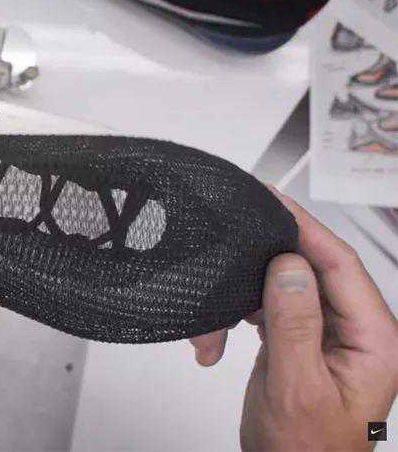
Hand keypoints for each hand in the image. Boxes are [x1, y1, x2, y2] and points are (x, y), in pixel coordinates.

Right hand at [193, 188, 397, 449]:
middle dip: (266, 264)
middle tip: (239, 240)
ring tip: (218, 320)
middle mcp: (354, 334)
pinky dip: (241, 315)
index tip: (275, 204)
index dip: (307, 230)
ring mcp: (326, 337)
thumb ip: (294, 324)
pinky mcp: (300, 343)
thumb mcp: (297, 387)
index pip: (341, 267)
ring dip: (246, 299)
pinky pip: (271, 309)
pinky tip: (223, 328)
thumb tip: (288, 266)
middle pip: (313, 271)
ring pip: (285, 289)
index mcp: (374, 341)